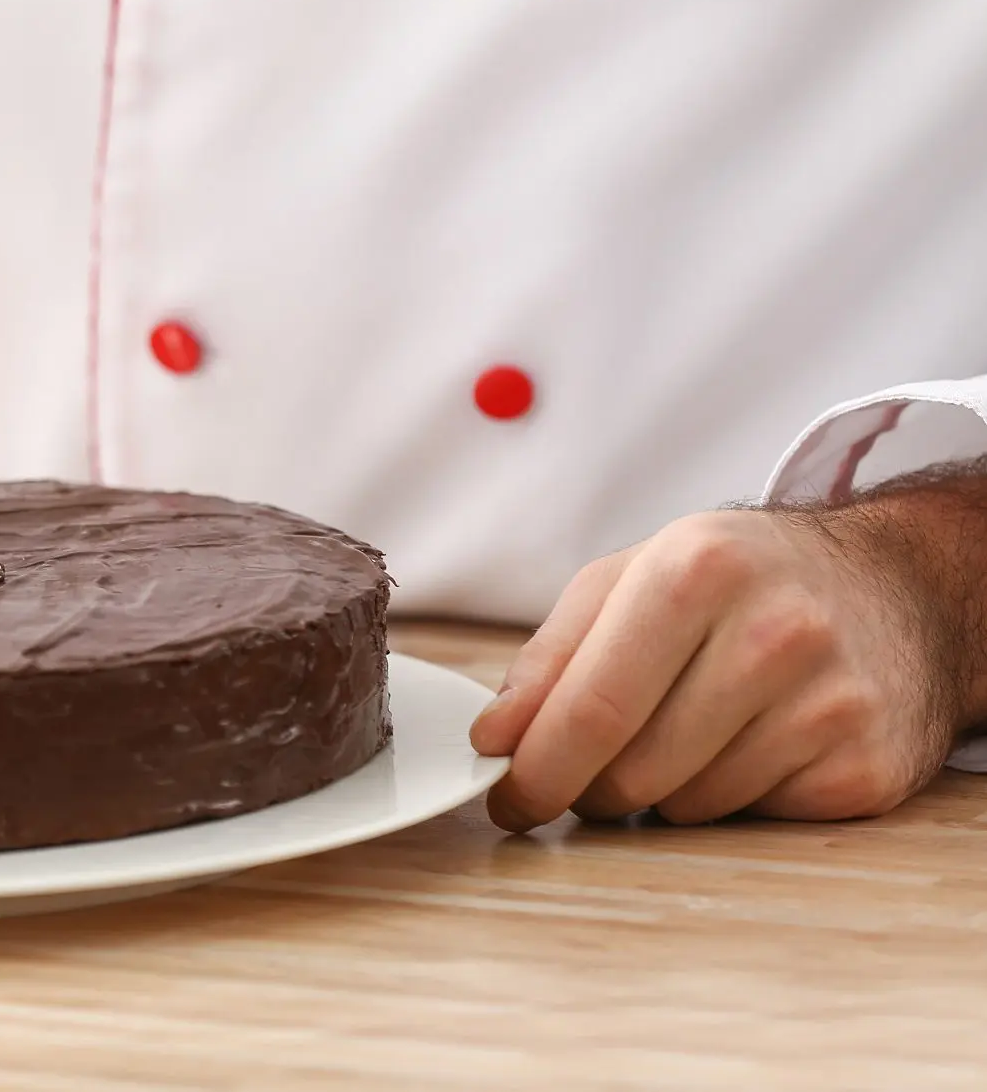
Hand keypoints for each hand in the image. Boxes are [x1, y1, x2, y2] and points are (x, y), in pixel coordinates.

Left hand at [468, 484, 986, 829]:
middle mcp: (774, 633)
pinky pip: (750, 822)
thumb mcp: (634, 577)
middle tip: (584, 773)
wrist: (896, 591)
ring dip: (659, 791)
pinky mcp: (865, 769)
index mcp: (696, 570)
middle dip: (588, 788)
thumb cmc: (740, 582)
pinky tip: (748, 746)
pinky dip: (726, 800)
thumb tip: (495, 739)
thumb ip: (551, 654)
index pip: (592, 707)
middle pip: (633, 771)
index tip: (506, 798)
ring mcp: (829, 704)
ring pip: (686, 806)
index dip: (536, 770)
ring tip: (685, 733)